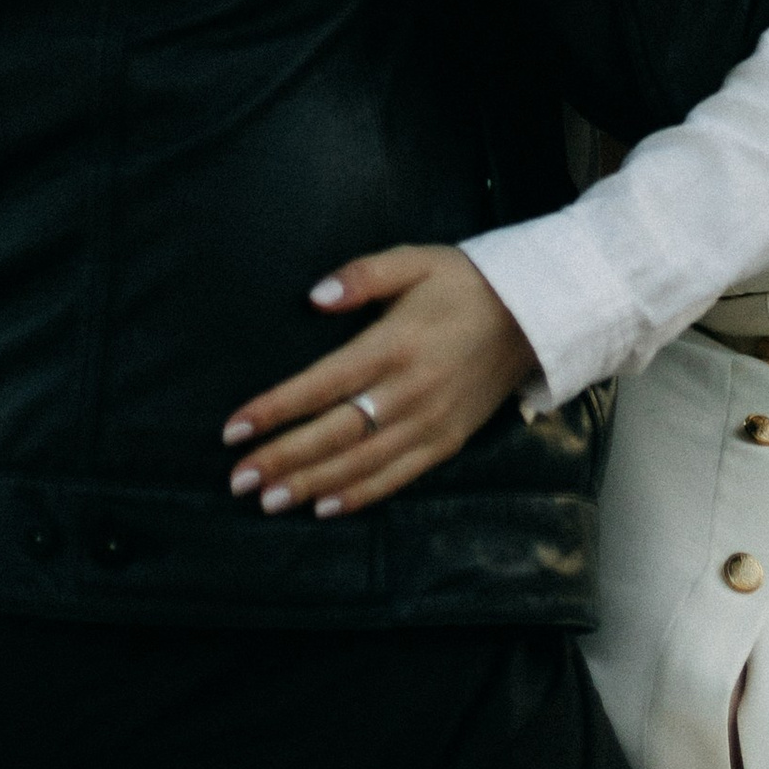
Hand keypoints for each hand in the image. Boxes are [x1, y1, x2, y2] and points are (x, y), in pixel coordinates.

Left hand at [222, 247, 538, 519]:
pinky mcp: (448, 442)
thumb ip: (362, 275)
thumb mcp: (415, 260)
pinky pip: (398, 476)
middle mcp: (410, 390)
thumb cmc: (464, 283)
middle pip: (335, 433)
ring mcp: (431, 422)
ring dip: (311, 485)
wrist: (534, 316)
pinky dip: (361, 496)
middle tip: (237, 480)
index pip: (322, 383)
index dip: (275, 408)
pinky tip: (325, 508)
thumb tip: (314, 296)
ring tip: (268, 502)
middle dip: (282, 459)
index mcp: (395, 344)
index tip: (233, 428)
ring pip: (361, 463)